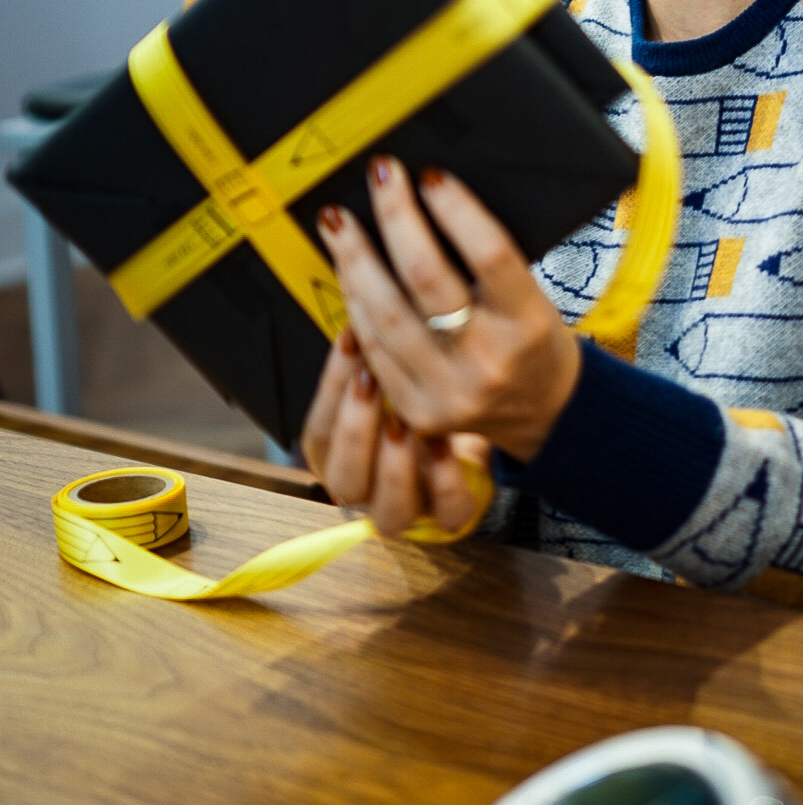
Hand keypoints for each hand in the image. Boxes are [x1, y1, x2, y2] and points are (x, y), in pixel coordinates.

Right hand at [300, 326, 488, 535]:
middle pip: (343, 481)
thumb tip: (362, 289)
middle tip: (371, 383)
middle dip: (354, 430)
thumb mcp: (394, 372)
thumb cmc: (425, 393)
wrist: (481, 424)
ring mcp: (409, 508)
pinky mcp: (450, 516)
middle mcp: (369, 489)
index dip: (331, 388)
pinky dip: (444, 480)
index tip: (351, 341)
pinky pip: (445, 512)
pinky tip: (445, 442)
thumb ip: (373, 350)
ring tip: (405, 422)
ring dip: (393, 465)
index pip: (320, 432)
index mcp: (341, 456)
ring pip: (388, 512)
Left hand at [314, 156, 581, 462]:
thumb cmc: (533, 337)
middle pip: (426, 277)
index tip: (431, 176)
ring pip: (385, 313)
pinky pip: (372, 347)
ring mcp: (450, 391)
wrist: (543, 410)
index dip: (456, 209)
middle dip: (395, 217)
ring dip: (355, 258)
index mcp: (529, 324)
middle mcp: (490, 360)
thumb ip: (487, 260)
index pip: (490, 254)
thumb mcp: (533, 296)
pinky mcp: (418, 409)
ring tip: (339, 221)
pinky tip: (347, 270)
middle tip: (379, 176)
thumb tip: (427, 199)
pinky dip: (356, 302)